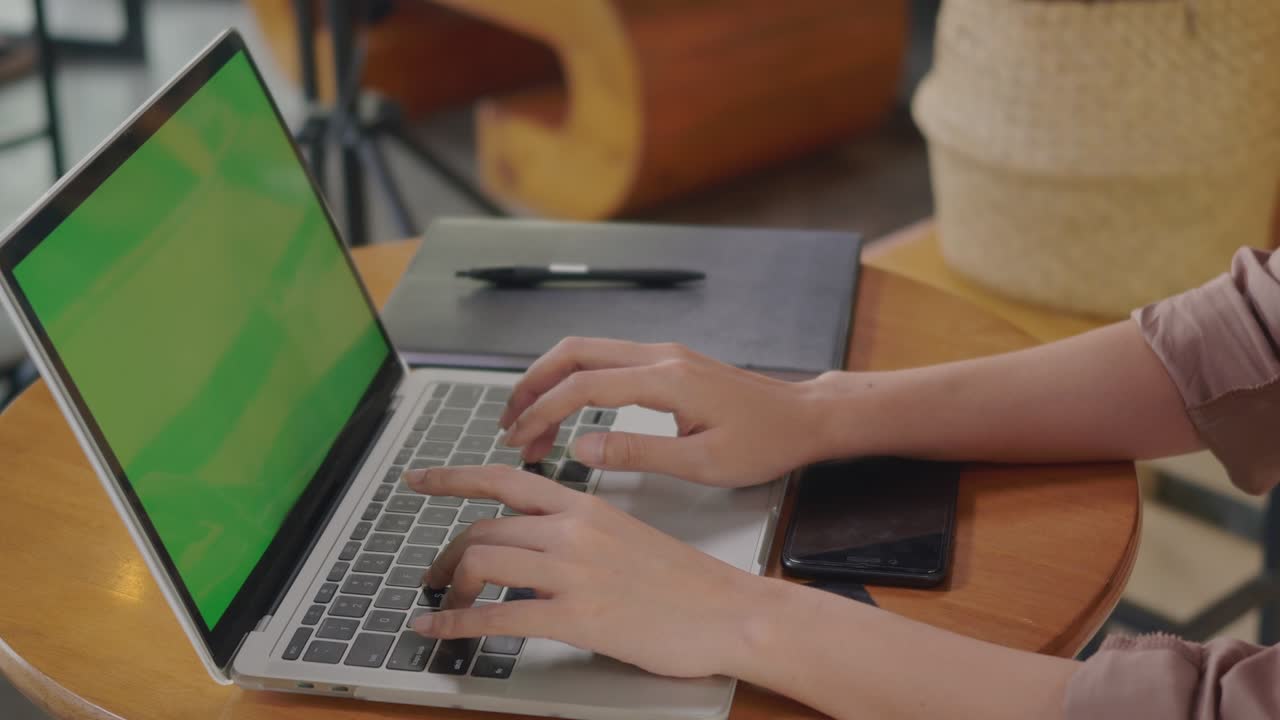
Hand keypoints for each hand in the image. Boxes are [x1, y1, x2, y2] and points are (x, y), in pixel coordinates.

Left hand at [404, 464, 774, 677]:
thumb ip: (579, 534)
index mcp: (585, 506)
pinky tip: (437, 632)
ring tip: (442, 605)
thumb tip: (539, 546)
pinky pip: (497, 618)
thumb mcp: (627, 536)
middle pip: (484, 529)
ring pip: (482, 562)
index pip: (505, 479)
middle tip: (435, 576)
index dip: (453, 478)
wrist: (729, 611)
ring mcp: (572, 573)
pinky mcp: (576, 617)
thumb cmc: (686, 582)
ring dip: (449, 587)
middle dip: (447, 555)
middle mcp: (572, 531)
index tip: (419, 479)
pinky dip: (455, 625)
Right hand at [500, 338, 829, 486]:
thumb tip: (579, 447)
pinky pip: (608, 362)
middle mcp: (660, 356)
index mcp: (665, 379)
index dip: (543, 411)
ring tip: (529, 422)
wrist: (805, 418)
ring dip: (551, 381)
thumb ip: (637, 453)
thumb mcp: (702, 462)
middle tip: (508, 424)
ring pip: (588, 353)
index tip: (518, 439)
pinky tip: (568, 411)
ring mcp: (664, 355)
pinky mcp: (668, 363)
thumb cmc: (764, 443)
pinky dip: (576, 381)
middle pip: (574, 353)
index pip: (583, 387)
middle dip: (532, 385)